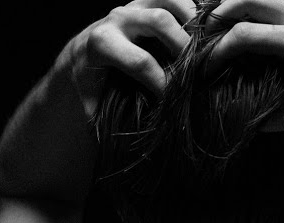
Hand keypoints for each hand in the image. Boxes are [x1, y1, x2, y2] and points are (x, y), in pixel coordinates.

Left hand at [59, 0, 194, 117]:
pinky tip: (201, 34)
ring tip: (204, 47)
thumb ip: (111, 121)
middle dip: (182, 47)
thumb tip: (135, 146)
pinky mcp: (146, 1)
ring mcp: (133, 6)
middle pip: (158, 21)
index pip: (140, 61)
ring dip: (191, 22)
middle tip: (196, 72)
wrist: (80, 58)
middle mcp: (116, 19)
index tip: (173, 99)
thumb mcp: (93, 109)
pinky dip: (192, 12)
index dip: (162, 83)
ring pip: (168, 1)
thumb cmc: (91, 89)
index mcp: (101, 44)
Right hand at [207, 0, 283, 131]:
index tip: (205, 70)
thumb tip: (238, 120)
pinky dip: (253, 4)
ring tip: (216, 30)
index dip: (217, 51)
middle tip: (201, 41)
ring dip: (233, 5)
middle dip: (217, 17)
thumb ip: (270, 119)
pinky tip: (242, 23)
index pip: (245, 34)